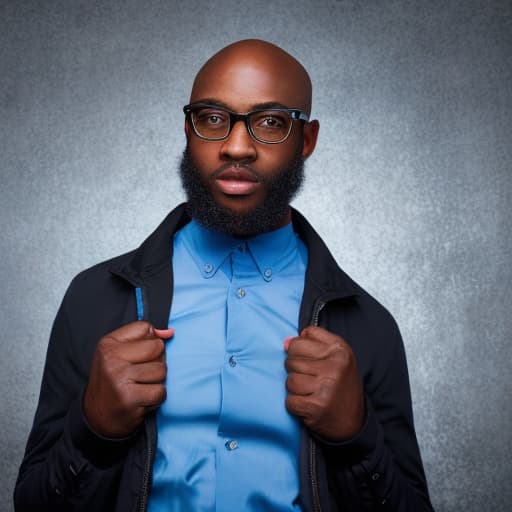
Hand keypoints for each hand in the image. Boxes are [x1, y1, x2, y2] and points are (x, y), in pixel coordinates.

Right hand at [83, 321, 173, 437]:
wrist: (97, 417)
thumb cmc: (113, 380)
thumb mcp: (119, 352)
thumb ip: (144, 337)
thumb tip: (170, 332)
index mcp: (108, 344)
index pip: (146, 327)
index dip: (149, 342)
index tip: (139, 355)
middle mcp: (111, 359)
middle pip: (158, 347)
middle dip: (156, 361)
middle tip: (141, 374)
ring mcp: (120, 378)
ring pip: (162, 370)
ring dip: (157, 381)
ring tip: (141, 387)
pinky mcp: (129, 398)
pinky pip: (160, 391)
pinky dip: (156, 397)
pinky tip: (142, 399)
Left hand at [285, 326, 364, 440]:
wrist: (353, 420)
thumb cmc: (339, 382)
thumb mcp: (334, 355)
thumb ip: (311, 341)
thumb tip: (285, 342)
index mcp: (339, 350)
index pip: (298, 341)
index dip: (297, 351)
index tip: (308, 361)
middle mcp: (335, 367)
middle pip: (291, 361)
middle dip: (295, 371)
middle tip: (310, 379)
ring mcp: (326, 387)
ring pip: (290, 380)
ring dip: (295, 389)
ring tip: (310, 392)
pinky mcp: (317, 407)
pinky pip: (290, 400)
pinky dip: (295, 404)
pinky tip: (308, 404)